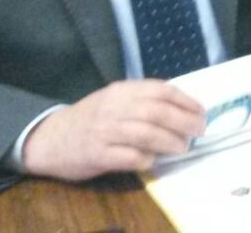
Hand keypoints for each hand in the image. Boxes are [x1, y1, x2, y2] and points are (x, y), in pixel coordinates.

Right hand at [21, 80, 205, 179]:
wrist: (49, 137)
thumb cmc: (91, 118)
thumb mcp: (115, 99)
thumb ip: (143, 100)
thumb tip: (183, 110)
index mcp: (122, 91)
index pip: (161, 90)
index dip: (185, 101)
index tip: (201, 112)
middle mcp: (113, 108)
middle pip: (157, 112)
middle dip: (184, 121)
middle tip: (199, 131)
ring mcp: (104, 131)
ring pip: (145, 133)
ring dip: (169, 141)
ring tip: (182, 147)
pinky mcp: (96, 154)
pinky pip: (128, 157)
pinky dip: (145, 159)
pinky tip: (152, 160)